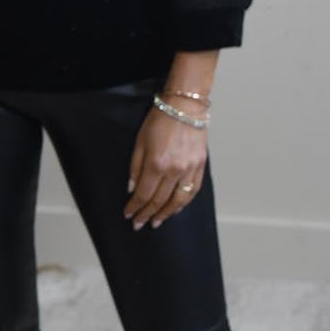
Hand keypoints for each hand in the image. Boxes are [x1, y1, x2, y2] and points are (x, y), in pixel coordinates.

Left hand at [124, 108, 207, 229]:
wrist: (185, 107)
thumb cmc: (160, 120)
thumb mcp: (139, 142)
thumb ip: (135, 168)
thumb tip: (132, 189)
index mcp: (156, 164)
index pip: (144, 194)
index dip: (135, 207)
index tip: (129, 214)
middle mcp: (175, 170)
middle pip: (160, 201)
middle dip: (147, 214)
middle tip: (140, 223)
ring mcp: (190, 169)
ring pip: (178, 200)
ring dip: (166, 214)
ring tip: (157, 221)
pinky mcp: (200, 166)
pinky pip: (193, 191)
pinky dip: (184, 203)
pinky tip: (176, 209)